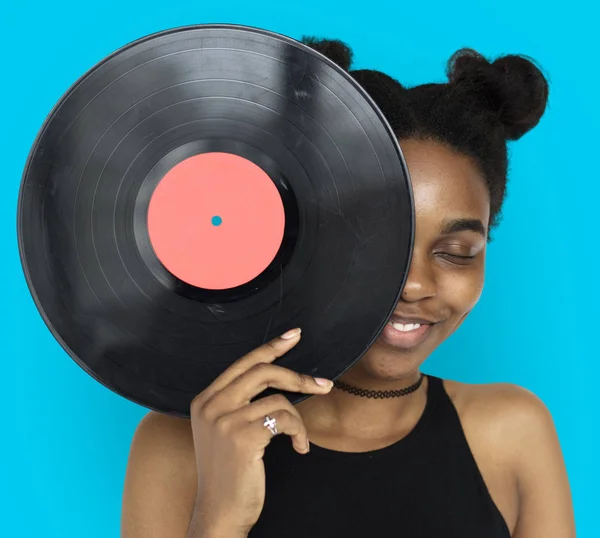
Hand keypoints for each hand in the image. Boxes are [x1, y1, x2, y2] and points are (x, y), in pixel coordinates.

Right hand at [189, 328, 332, 535]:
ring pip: (278, 400)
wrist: (219, 512)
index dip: (271, 347)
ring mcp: (224, 420)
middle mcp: (211, 405)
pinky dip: (299, 432)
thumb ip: (239, 402)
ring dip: (298, 420)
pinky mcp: (242, 437)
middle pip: (261, 371)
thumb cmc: (229, 472)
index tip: (294, 336)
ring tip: (298, 438)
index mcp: (205, 400)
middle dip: (297, 376)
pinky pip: (284, 420)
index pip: (243, 363)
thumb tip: (276, 375)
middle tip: (323, 384)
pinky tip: (299, 448)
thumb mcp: (224, 430)